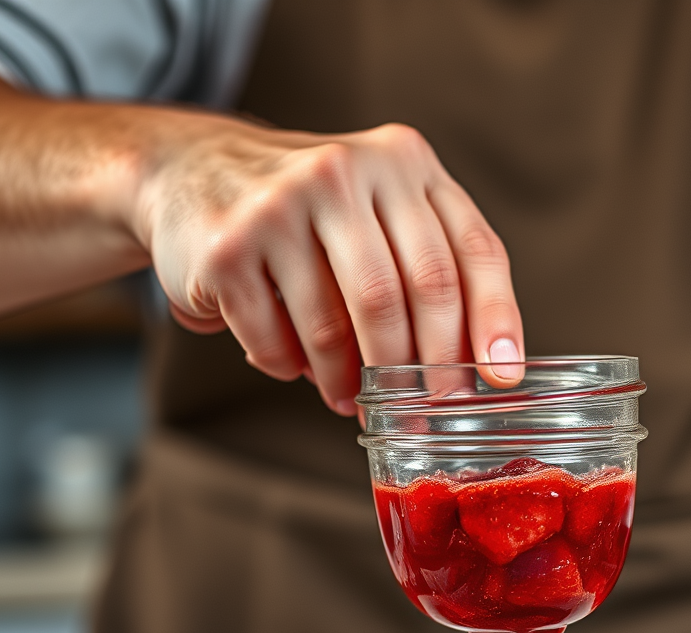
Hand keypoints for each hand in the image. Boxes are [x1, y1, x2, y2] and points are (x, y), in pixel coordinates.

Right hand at [134, 117, 523, 413]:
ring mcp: (282, 202)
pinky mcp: (228, 244)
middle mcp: (348, 170)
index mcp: (403, 162)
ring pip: (342, 327)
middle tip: (423, 412)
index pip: (472, 250)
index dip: (494, 321)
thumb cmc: (307, 213)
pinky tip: (293, 366)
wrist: (189, 171)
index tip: (501, 378)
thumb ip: (429, 264)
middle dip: (425, 369)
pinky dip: (290, 369)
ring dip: (351, 383)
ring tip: (351, 401)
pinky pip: (278, 340)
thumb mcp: (378, 211)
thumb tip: (478, 366)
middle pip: (413, 293)